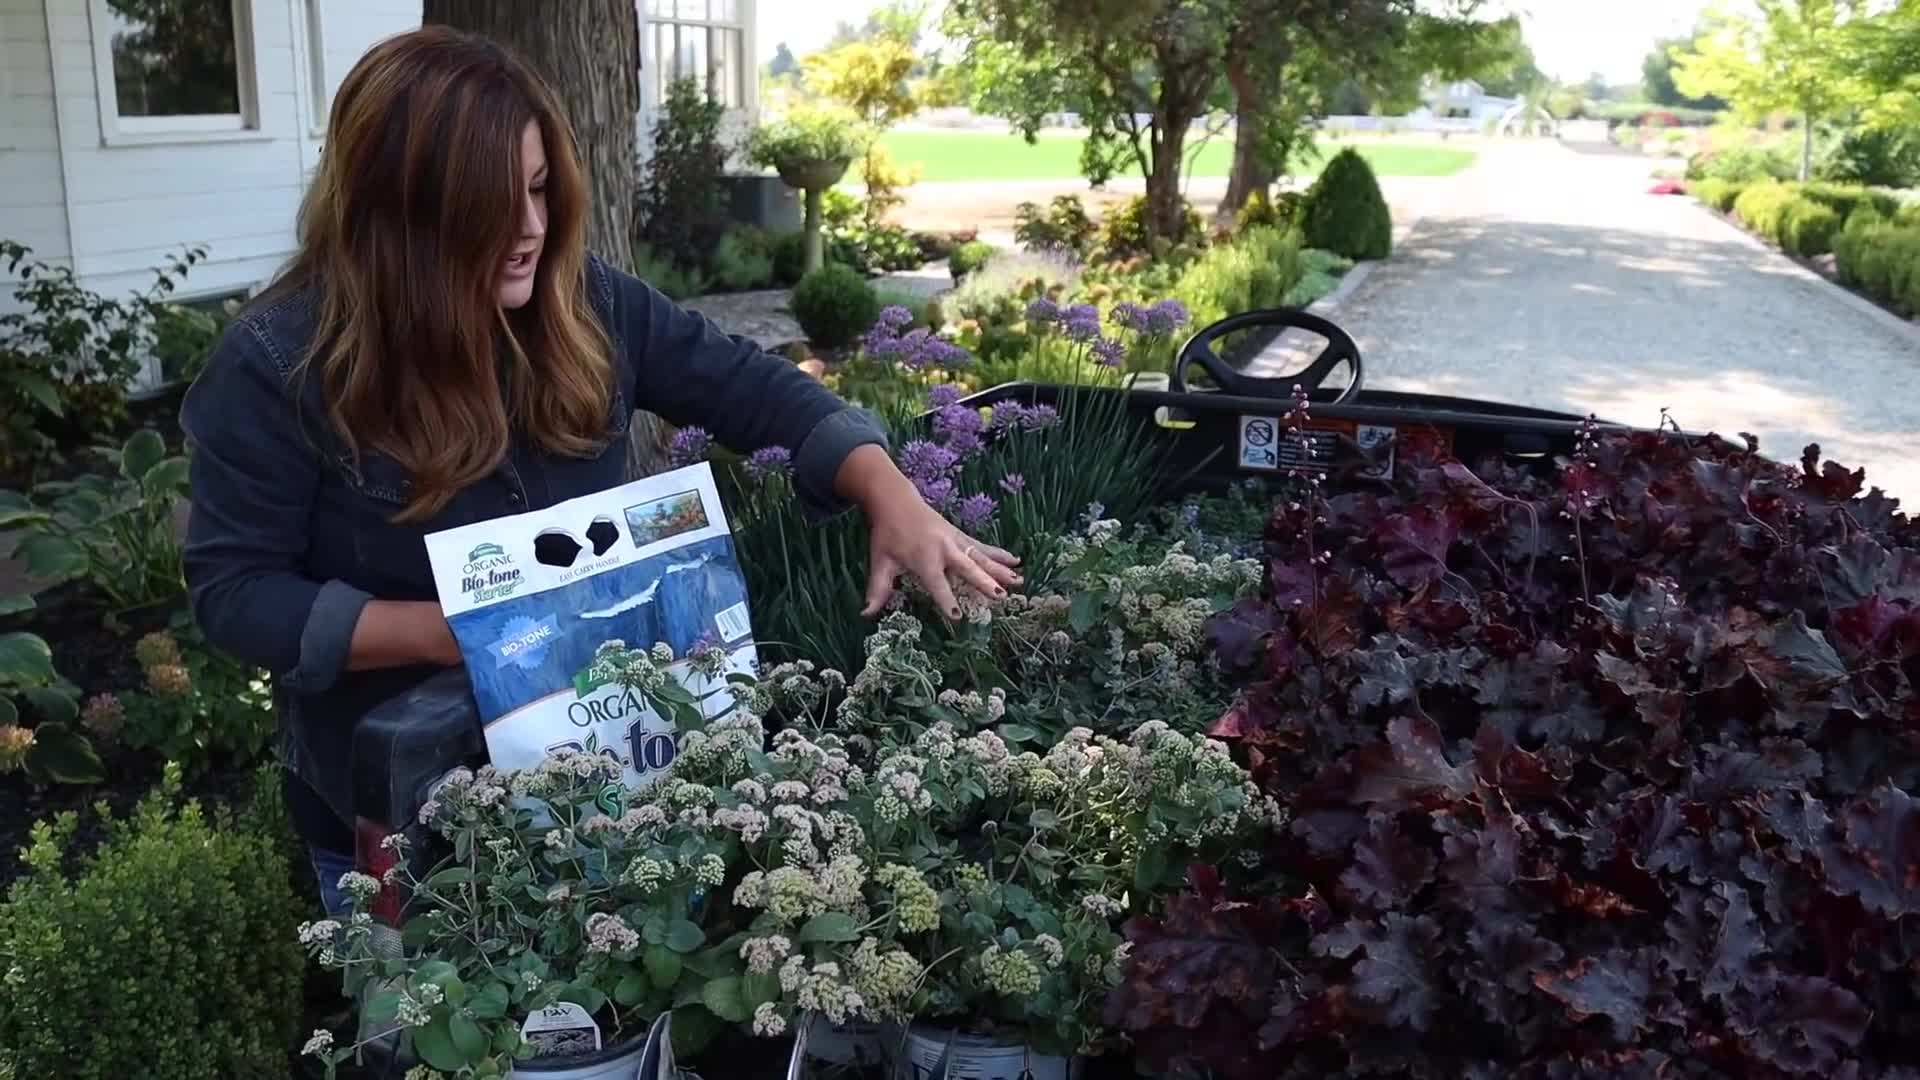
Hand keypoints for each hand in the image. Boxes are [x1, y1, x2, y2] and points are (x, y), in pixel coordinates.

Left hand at [835, 445, 1020, 618]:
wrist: (896, 500)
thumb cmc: (887, 534)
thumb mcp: (879, 561)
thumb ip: (877, 588)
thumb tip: (866, 613)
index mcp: (923, 558)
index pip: (936, 583)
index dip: (946, 599)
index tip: (957, 616)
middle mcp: (943, 549)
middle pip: (967, 568)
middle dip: (984, 582)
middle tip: (1000, 596)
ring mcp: (955, 540)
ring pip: (981, 557)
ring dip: (1000, 569)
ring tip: (1018, 582)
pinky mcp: (961, 536)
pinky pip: (982, 546)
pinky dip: (999, 554)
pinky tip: (1016, 561)